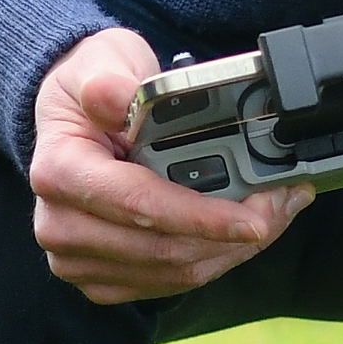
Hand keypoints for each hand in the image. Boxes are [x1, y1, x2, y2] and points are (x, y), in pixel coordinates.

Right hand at [26, 22, 301, 305]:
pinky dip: (215, 258)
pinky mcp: (102, 278)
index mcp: (58, 172)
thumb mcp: (101, 61)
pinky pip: (170, 282)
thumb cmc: (91, 86)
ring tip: (276, 211)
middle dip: (234, 234)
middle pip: (164, 249)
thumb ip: (110, 82)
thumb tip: (119, 99)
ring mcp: (78, 258)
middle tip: (283, 203)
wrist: (74, 116)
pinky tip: (243, 232)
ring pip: (175, 272)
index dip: (202, 217)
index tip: (254, 218)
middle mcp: (60, 225)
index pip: (139, 205)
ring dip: (233, 249)